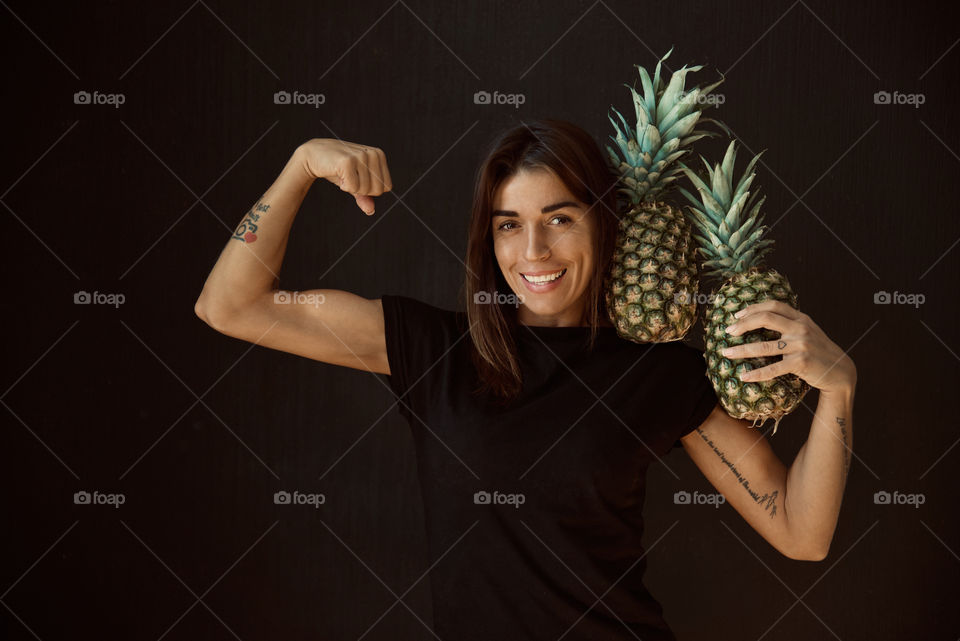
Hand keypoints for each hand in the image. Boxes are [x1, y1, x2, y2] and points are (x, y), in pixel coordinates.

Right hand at [296, 138, 392, 214]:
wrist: (314, 155)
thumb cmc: (338, 169)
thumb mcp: (355, 182)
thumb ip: (365, 196)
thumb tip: (371, 211)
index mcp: (379, 155)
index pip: (386, 187)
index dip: (370, 189)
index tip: (358, 177)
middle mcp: (373, 153)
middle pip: (378, 190)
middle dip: (362, 190)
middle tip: (349, 177)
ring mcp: (361, 156)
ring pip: (365, 190)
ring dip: (351, 187)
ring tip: (343, 174)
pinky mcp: (347, 161)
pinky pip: (353, 188)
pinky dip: (344, 186)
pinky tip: (338, 173)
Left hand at [719, 300, 856, 394]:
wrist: (840, 371)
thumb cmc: (818, 351)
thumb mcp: (807, 331)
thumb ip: (790, 323)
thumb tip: (760, 318)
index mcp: (801, 318)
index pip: (773, 306)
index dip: (753, 308)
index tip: (736, 315)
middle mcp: (800, 328)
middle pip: (765, 319)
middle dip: (743, 324)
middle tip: (728, 331)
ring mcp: (801, 345)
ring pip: (764, 347)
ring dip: (741, 350)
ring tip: (725, 353)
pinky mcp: (800, 363)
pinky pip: (773, 369)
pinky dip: (756, 374)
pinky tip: (744, 377)